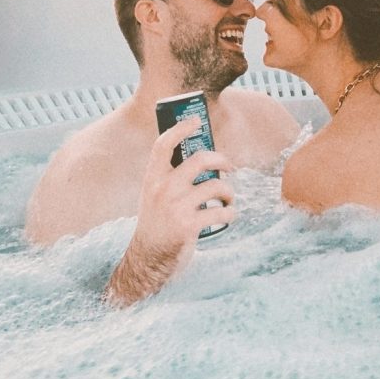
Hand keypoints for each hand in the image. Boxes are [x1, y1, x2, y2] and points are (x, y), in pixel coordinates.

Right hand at [135, 115, 234, 254]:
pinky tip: (228, 215)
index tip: (196, 120)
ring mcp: (175, 207)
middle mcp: (163, 188)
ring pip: (216, 186)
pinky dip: (231, 213)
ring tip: (228, 199)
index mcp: (153, 178)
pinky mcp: (188, 226)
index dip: (180, 128)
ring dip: (229, 192)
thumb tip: (202, 157)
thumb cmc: (157, 222)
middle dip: (221, 160)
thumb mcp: (154, 194)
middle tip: (229, 167)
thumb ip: (170, 177)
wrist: (148, 258)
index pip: (163, 145)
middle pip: (199, 160)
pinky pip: (221, 212)